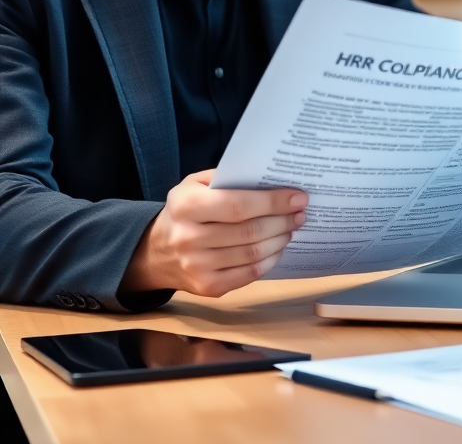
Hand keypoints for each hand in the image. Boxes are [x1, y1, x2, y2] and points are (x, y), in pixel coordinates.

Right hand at [120, 170, 306, 296]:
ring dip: (280, 240)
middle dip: (283, 221)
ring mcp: (196, 267)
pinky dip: (270, 260)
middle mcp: (188, 238)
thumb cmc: (186, 210)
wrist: (156, 252)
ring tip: (292, 227)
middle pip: (250, 232)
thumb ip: (229, 178)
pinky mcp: (207, 287)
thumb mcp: (196, 184)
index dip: (273, 203)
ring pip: (253, 254)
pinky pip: (249, 274)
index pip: (238, 205)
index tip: (298, 198)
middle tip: (301, 213)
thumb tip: (272, 181)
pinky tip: (278, 247)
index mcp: (186, 205)